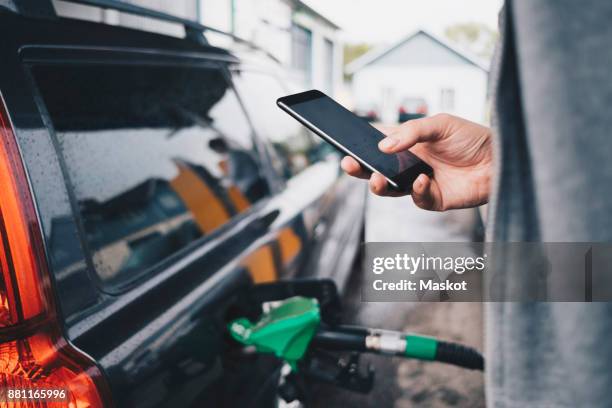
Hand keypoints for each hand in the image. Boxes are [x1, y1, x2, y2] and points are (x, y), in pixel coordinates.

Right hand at [341, 113, 492, 210]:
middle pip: (376, 169)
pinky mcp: (434, 199)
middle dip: (359, 168)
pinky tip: (423, 180)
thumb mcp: (440, 124)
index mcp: (408, 142)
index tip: (346, 143)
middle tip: (349, 164)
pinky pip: (417, 199)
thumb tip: (383, 145)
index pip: (378, 143)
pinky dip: (417, 190)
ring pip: (390, 189)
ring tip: (376, 177)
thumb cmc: (472, 138)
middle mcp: (410, 164)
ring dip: (378, 185)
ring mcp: (420, 182)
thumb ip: (411, 132)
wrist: (501, 159)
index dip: (361, 144)